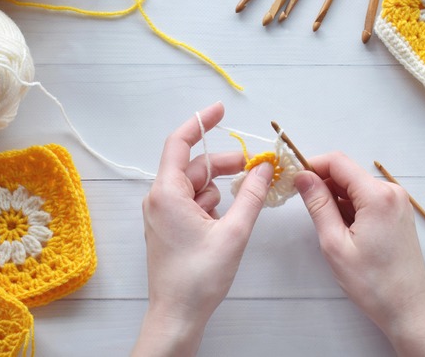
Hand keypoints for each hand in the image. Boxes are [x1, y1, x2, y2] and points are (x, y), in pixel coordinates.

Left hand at [132, 102, 273, 356]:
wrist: (177, 315)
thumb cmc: (199, 278)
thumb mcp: (234, 232)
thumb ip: (252, 196)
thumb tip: (265, 169)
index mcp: (167, 193)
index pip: (179, 142)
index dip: (200, 122)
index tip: (220, 109)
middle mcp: (159, 199)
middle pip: (193, 165)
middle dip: (224, 163)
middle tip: (255, 167)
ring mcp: (162, 213)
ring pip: (195, 185)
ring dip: (220, 186)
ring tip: (244, 201)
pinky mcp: (168, 227)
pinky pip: (191, 202)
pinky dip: (212, 203)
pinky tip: (228, 220)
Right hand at [293, 153, 424, 356]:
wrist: (407, 308)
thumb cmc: (373, 283)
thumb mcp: (335, 243)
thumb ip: (318, 205)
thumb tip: (302, 177)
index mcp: (378, 196)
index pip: (338, 162)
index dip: (312, 165)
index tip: (293, 178)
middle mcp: (392, 192)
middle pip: (347, 172)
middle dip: (322, 183)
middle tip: (302, 204)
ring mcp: (397, 202)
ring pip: (356, 186)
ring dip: (335, 197)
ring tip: (325, 225)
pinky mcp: (397, 213)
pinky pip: (367, 198)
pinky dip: (349, 207)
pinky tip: (341, 229)